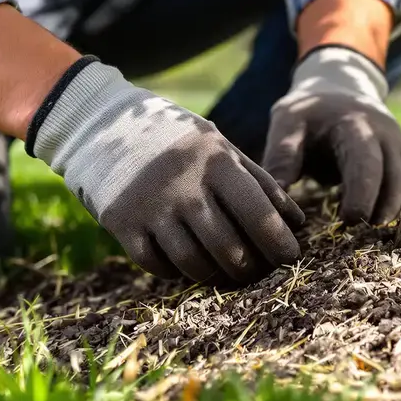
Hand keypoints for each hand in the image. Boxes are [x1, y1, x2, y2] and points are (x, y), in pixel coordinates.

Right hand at [29, 59, 304, 284]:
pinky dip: (177, 272)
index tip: (291, 257)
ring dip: (215, 276)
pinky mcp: (122, 224)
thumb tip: (297, 223)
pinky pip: (157, 266)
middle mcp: (184, 187)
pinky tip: (187, 264)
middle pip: (228, 249)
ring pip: (193, 264)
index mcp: (215, 162)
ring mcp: (151, 208)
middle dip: (249, 268)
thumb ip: (260, 182)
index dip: (279, 243)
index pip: (257, 214)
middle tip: (257, 271)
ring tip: (226, 272)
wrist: (103, 125)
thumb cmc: (177, 140)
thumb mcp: (221, 147)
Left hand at [263, 46, 400, 224]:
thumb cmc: (309, 112)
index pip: (366, 160)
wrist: (338, 90)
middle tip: (363, 234)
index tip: (350, 219)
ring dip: (393, 212)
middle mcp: (386, 135)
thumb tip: (277, 197)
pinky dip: (399, 209)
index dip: (362, 192)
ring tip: (372, 238)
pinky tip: (381, 230)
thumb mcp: (288, 122)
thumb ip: (282, 154)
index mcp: (356, 124)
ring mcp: (399, 147)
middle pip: (396, 176)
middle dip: (383, 207)